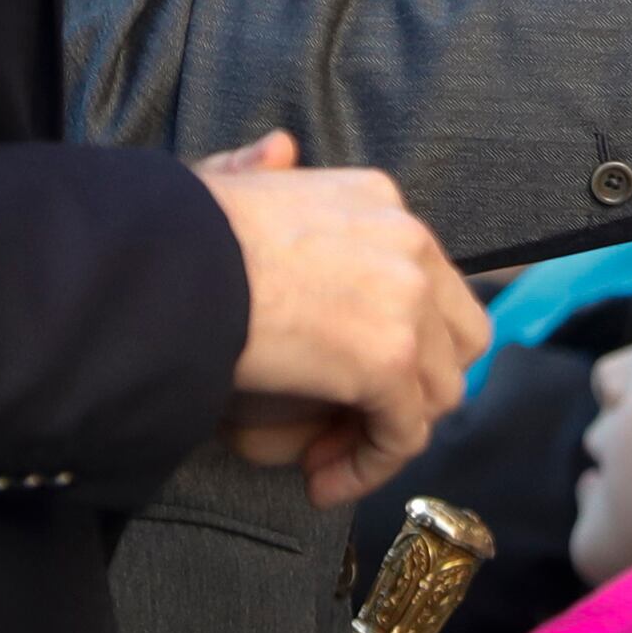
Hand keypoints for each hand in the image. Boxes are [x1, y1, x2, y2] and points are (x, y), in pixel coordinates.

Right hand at [202, 137, 488, 504]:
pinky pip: (403, 435)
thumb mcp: (229, 181)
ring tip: (327, 461)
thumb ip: (260, 168)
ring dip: (386, 436)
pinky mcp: (392, 359)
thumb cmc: (185, 232)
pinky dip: (368, 467)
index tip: (349, 382)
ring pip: (438, 393)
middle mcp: (410, 242)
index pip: (429, 283)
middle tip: (354, 426)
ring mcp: (409, 300)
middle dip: (415, 391)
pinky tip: (324, 482)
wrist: (173, 263)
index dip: (402, 342)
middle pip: (458, 338)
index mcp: (378, 200)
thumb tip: (280, 150)